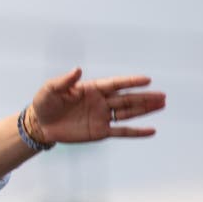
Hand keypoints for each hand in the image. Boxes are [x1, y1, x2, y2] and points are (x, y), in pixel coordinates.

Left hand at [27, 67, 165, 143]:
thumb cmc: (45, 102)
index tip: (147, 80)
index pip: (115, 84)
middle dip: (144, 97)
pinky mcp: (99, 131)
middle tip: (163, 96)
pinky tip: (151, 131)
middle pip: (126, 99)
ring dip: (144, 110)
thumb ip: (65, 81)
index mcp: (92, 89)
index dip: (130, 82)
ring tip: (162, 104)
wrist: (40, 124)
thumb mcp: (51, 89)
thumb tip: (78, 70)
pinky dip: (136, 132)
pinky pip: (121, 131)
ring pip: (128, 113)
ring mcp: (101, 117)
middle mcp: (100, 102)